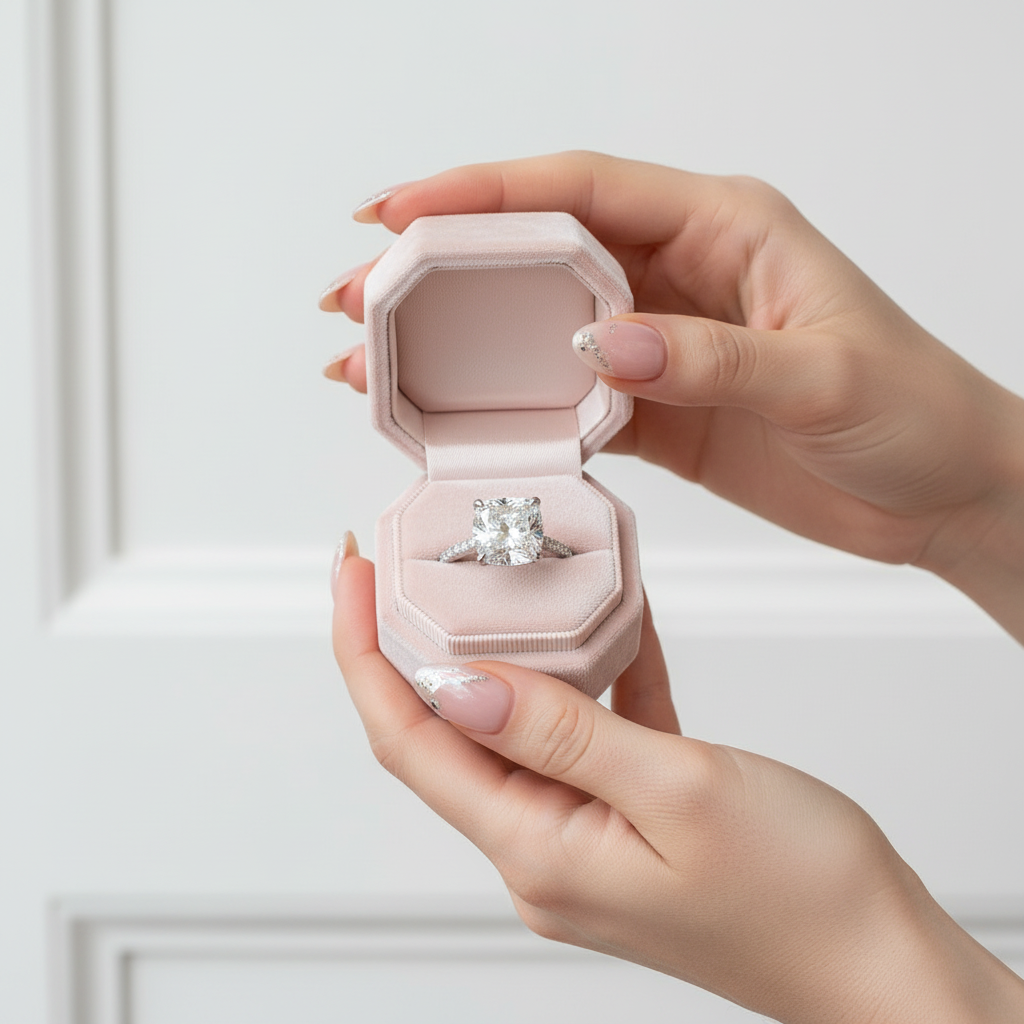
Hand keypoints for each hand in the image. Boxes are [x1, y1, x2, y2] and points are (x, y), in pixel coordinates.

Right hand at [321, 152, 1023, 640]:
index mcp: (722, 227)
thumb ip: (711, 356)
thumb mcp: (824, 374)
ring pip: (538, 330)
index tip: (399, 210)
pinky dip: (510, 412)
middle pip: (536, 256)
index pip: (580, 190)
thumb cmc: (916, 411)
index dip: (482, 194)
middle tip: (358, 293)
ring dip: (460, 346)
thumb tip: (601, 346)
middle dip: (440, 269)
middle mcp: (679, 275)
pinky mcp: (658, 410)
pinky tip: (456, 423)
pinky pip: (567, 401)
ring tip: (377, 362)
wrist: (945, 492)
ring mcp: (662, 344)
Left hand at [332, 540, 1023, 1022]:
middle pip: (448, 733)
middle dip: (416, 644)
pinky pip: (586, 739)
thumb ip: (560, 732)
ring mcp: (583, 840)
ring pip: (517, 730)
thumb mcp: (678, 788)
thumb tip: (459, 682)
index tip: (353, 573)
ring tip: (508, 584)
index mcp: (537, 850)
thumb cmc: (802, 894)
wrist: (881, 962)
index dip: (365, 652)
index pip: (409, 739)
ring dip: (512, 657)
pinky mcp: (627, 826)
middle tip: (412, 563)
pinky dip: (590, 683)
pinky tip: (614, 633)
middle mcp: (544, 851)